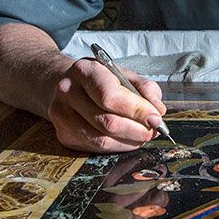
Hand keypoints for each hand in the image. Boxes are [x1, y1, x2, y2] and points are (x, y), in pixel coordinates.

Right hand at [46, 58, 166, 152]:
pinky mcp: (63, 134)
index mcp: (85, 71)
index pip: (111, 97)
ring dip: (129, 142)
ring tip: (143, 136)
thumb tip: (158, 112)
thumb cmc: (100, 80)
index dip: (137, 111)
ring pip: (102, 141)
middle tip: (153, 131)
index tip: (155, 118)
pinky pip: (95, 148)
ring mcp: (61, 115)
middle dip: (137, 130)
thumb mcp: (124, 74)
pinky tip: (127, 140)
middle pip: (107, 122)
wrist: (65, 84)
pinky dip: (117, 147)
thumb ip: (145, 89)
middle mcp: (68, 92)